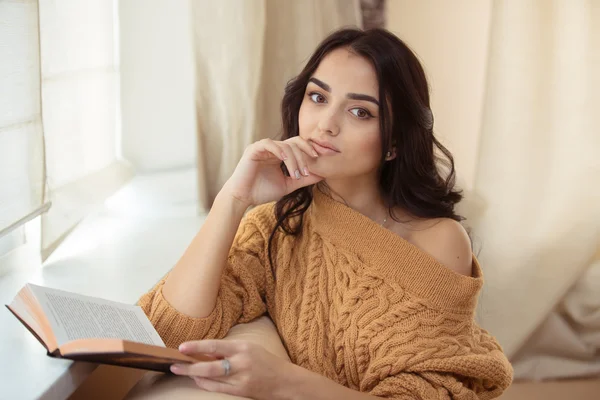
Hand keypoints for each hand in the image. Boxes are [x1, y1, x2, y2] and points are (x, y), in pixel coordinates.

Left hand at [171, 339, 290, 399]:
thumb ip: (229, 349)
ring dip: (194, 375)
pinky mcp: (240, 391)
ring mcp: (240, 379)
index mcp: (243, 347)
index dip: (197, 346)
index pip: (215, 345)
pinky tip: (197, 380)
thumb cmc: (266, 361)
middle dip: (190, 366)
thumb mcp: (249, 348)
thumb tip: (205, 350)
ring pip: (211, 378)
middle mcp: (241, 363)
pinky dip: (204, 384)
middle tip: (175, 365)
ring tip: (181, 371)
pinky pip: (217, 388)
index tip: (182, 347)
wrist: (284, 381)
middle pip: (209, 366)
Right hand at [223, 137, 323, 206]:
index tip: (320, 161)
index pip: (299, 146)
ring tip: (297, 175)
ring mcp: (263, 147)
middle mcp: (273, 148)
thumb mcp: (288, 185)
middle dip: (305, 154)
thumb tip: (323, 175)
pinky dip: (280, 151)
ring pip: (285, 145)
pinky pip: (270, 144)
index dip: (310, 151)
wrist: (242, 197)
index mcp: (280, 154)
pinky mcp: (254, 149)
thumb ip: (304, 179)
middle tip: (310, 169)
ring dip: (295, 160)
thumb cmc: (262, 192)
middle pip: (295, 142)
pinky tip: (286, 161)